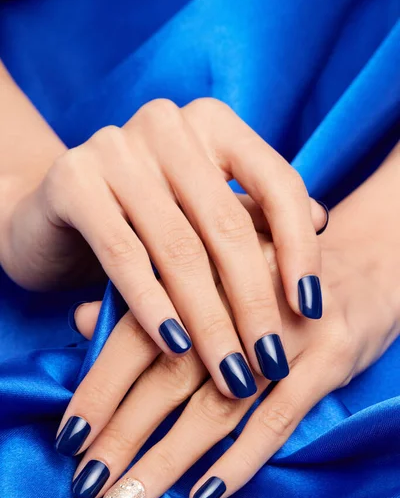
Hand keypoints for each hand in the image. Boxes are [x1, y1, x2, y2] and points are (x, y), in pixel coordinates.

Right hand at [2, 98, 326, 398]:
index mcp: (212, 123)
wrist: (54, 215)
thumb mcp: (203, 214)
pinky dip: (153, 306)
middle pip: (228, 226)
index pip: (278, 184)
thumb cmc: (143, 219)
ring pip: (179, 248)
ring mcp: (115, 147)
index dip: (301, 250)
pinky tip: (176, 347)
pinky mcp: (72, 181)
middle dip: (255, 304)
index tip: (311, 310)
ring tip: (232, 373)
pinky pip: (124, 254)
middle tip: (271, 362)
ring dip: (210, 321)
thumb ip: (254, 214)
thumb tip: (324, 220)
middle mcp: (167, 124)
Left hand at [65, 195, 398, 497]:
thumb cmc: (272, 273)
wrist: (364, 263)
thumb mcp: (214, 270)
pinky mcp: (330, 356)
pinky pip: (281, 416)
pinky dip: (242, 459)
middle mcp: (242, 296)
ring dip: (171, 457)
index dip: (101, 387)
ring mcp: (288, 329)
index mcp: (204, 267)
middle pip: (171, 374)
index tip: (70, 437)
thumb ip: (150, 294)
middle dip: (125, 433)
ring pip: (220, 403)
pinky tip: (205, 494)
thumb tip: (82, 320)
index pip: (139, 333)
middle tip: (89, 483)